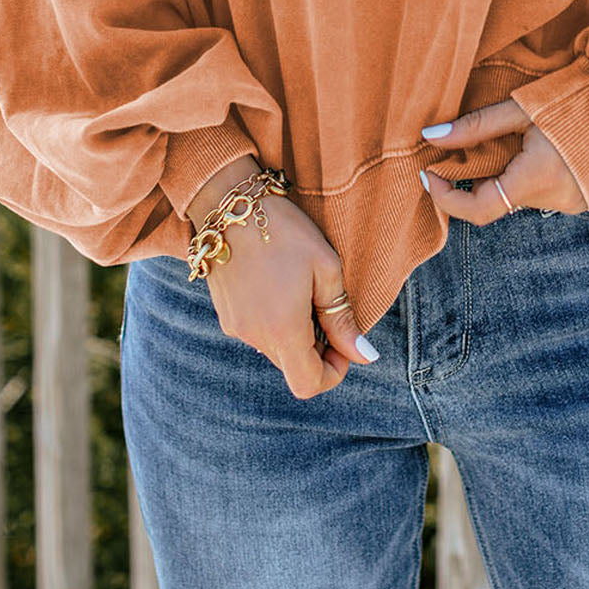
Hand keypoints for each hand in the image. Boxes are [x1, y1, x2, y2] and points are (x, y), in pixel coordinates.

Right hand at [186, 156, 378, 399]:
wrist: (229, 203)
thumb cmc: (285, 230)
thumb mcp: (326, 269)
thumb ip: (342, 318)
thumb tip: (363, 355)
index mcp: (282, 330)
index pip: (308, 384)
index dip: (333, 372)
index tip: (345, 344)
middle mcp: (254, 336)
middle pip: (292, 366)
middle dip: (317, 349)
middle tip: (328, 307)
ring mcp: (235, 326)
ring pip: (274, 348)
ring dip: (295, 333)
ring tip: (303, 289)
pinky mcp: (225, 313)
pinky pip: (256, 331)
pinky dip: (274, 321)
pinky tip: (280, 285)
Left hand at [419, 100, 588, 222]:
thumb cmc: (575, 99)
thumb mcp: (519, 108)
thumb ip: (474, 127)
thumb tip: (431, 137)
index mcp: (538, 178)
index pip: (478, 209)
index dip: (446, 197)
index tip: (429, 173)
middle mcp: (555, 200)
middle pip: (497, 200)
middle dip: (478, 177)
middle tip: (477, 145)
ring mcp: (570, 204)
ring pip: (516, 197)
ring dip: (503, 176)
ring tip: (518, 142)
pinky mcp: (579, 201)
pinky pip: (537, 195)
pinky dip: (525, 178)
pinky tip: (538, 152)